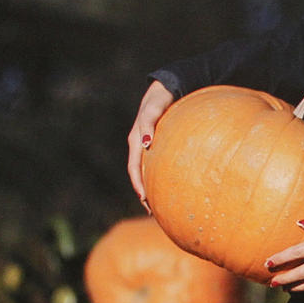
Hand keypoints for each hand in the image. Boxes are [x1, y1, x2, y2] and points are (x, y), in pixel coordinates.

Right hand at [127, 80, 175, 206]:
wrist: (167, 90)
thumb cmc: (161, 100)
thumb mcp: (154, 109)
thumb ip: (148, 123)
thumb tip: (146, 142)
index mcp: (136, 139)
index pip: (134, 167)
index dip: (138, 184)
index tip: (144, 199)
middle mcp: (139, 145)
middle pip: (138, 174)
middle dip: (143, 193)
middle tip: (151, 211)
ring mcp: (148, 146)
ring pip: (146, 171)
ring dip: (150, 188)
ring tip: (159, 206)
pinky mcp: (157, 145)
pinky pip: (155, 165)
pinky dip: (159, 177)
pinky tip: (170, 186)